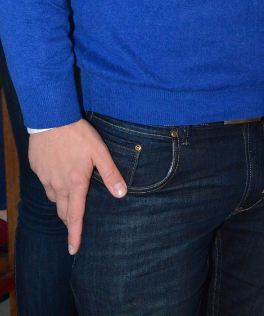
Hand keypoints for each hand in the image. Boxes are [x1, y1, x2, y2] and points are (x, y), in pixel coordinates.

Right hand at [29, 118, 126, 253]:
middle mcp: (58, 185)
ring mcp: (46, 178)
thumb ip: (110, 173)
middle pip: (63, 211)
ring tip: (70, 200)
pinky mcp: (37, 170)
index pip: (75, 216)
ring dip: (62, 203)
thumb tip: (121, 194)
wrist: (51, 119)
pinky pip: (46, 184)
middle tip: (75, 226)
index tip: (74, 249)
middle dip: (69, 221)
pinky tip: (58, 177)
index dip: (75, 234)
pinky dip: (53, 187)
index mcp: (75, 183)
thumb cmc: (78, 135)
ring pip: (54, 198)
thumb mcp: (99, 151)